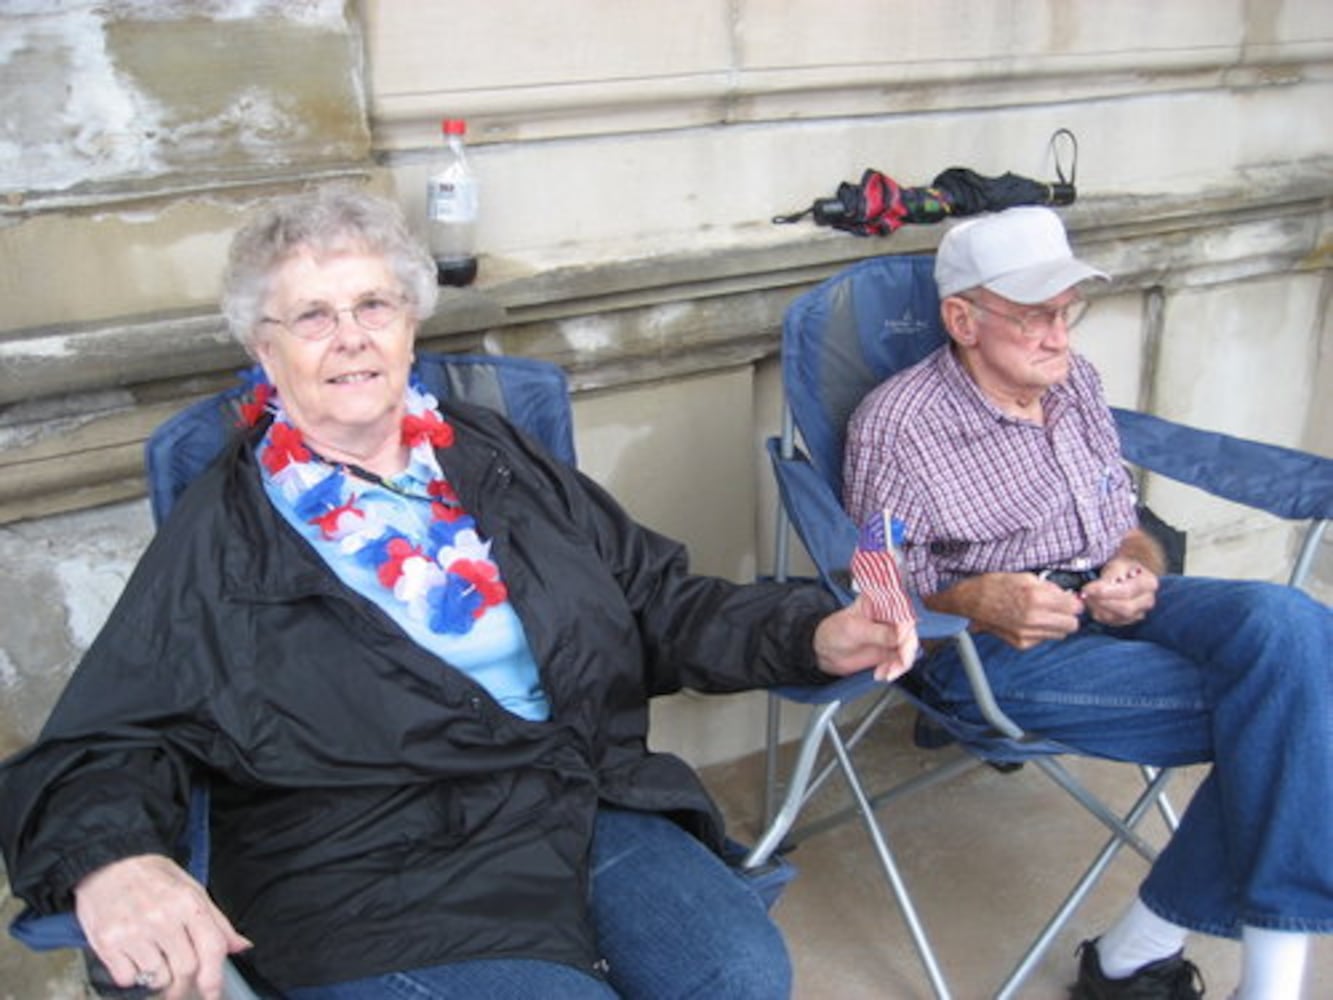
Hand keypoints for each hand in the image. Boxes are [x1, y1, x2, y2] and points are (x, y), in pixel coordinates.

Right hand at [74, 854, 251, 999]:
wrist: (110, 864)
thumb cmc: (154, 877)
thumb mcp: (192, 889)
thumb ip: (217, 922)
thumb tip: (240, 946)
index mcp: (188, 903)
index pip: (211, 948)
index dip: (215, 978)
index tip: (212, 994)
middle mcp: (162, 918)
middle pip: (186, 970)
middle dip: (186, 982)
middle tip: (180, 980)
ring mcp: (133, 931)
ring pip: (157, 978)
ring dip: (158, 977)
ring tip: (153, 956)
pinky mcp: (107, 943)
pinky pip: (127, 979)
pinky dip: (132, 976)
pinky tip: (133, 956)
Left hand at [814, 596, 919, 681]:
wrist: (824, 652)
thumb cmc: (833, 632)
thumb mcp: (853, 630)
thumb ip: (877, 633)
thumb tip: (899, 636)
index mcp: (879, 602)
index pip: (901, 609)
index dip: (905, 624)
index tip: (901, 639)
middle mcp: (888, 616)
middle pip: (909, 629)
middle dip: (907, 648)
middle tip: (900, 660)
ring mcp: (891, 634)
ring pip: (909, 646)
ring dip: (902, 662)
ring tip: (887, 672)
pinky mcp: (890, 650)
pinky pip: (902, 660)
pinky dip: (896, 669)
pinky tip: (882, 674)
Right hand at [926, 572, 1082, 649]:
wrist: (970, 601)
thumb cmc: (995, 586)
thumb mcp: (1025, 577)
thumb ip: (1049, 587)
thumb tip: (1067, 596)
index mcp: (1037, 597)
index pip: (1073, 607)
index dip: (1073, 602)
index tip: (1069, 601)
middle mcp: (1034, 617)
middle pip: (1072, 625)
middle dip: (1068, 616)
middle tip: (1060, 609)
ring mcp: (1027, 633)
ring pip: (1060, 634)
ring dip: (1056, 625)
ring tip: (1043, 615)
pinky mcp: (1021, 643)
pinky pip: (1044, 639)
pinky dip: (1041, 631)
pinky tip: (1029, 622)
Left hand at [1080, 557, 1157, 626]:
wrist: (1128, 574)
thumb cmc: (1122, 567)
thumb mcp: (1118, 564)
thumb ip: (1110, 576)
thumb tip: (1097, 588)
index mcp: (1148, 583)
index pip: (1126, 591)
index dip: (1104, 591)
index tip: (1087, 588)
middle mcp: (1147, 601)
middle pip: (1124, 608)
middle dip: (1101, 602)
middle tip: (1085, 594)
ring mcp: (1139, 613)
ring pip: (1116, 617)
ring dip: (1097, 608)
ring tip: (1087, 597)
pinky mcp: (1128, 621)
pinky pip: (1111, 622)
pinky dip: (1098, 613)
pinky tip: (1091, 603)